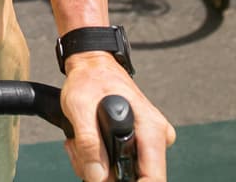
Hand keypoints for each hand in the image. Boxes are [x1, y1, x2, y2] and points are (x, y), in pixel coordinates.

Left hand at [61, 54, 173, 180]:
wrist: (92, 64)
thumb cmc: (90, 79)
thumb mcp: (80, 107)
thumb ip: (89, 143)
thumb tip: (97, 176)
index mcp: (150, 128)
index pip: (155, 177)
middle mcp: (156, 135)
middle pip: (136, 178)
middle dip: (105, 176)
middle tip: (83, 156)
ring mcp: (148, 140)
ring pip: (124, 174)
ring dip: (97, 167)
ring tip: (80, 144)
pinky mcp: (138, 142)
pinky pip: (120, 164)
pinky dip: (98, 160)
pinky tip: (86, 143)